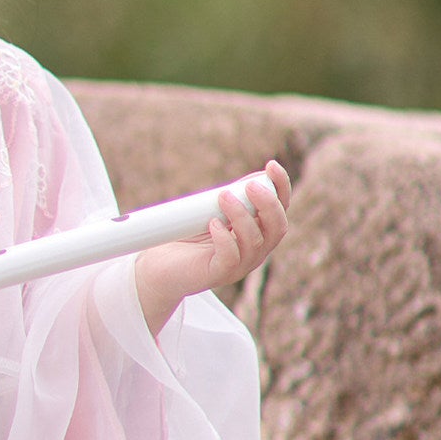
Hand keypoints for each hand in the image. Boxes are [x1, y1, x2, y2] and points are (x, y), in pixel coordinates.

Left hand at [133, 159, 291, 338]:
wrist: (159, 265)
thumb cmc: (188, 236)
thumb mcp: (213, 212)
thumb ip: (233, 198)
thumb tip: (255, 178)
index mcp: (258, 233)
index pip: (280, 210)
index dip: (281, 187)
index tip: (271, 165)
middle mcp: (255, 251)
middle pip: (277, 228)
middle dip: (268, 204)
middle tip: (249, 186)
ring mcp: (239, 265)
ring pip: (254, 241)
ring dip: (241, 216)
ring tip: (223, 197)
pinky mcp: (218, 274)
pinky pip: (230, 258)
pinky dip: (225, 239)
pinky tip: (213, 224)